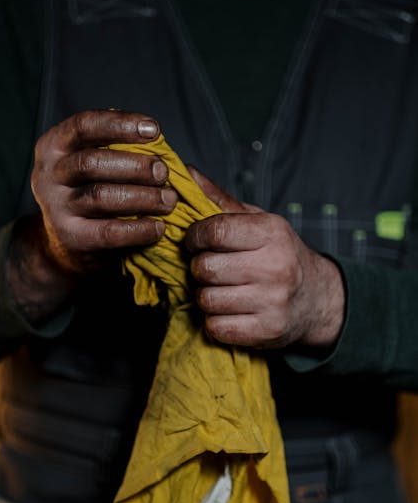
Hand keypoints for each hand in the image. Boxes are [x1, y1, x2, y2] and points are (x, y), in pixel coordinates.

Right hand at [7, 109, 175, 322]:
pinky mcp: (70, 237)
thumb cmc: (94, 191)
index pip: (84, 125)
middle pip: (91, 162)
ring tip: (168, 200)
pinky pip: (108, 232)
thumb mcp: (102, 166)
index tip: (154, 131)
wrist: (68, 242)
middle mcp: (48, 173)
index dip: (121, 124)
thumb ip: (130, 154)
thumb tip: (180, 165)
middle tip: (163, 172)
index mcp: (55, 145)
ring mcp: (55, 207)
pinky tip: (158, 227)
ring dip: (141, 196)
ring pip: (100, 196)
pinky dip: (138, 229)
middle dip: (134, 165)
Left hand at [184, 167, 344, 350]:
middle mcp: (276, 266)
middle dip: (200, 268)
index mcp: (272, 232)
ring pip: (207, 300)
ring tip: (221, 290)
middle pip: (206, 268)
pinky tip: (230, 311)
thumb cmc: (277, 254)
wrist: (316, 298)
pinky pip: (216, 327)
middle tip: (211, 269)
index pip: (215, 231)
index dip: (194, 237)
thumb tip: (186, 172)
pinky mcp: (267, 330)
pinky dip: (215, 321)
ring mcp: (273, 301)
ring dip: (206, 296)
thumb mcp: (256, 222)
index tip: (195, 241)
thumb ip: (219, 200)